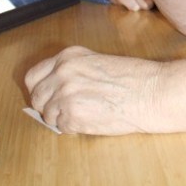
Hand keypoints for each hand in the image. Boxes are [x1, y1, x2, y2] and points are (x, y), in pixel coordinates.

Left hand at [25, 45, 162, 134]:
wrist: (152, 92)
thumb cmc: (134, 78)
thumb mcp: (98, 62)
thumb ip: (74, 72)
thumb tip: (54, 90)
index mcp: (68, 57)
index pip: (33, 76)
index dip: (39, 89)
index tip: (47, 96)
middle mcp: (62, 73)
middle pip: (36, 97)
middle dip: (47, 106)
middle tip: (64, 111)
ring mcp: (65, 95)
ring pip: (47, 115)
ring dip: (61, 118)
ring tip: (84, 114)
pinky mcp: (72, 116)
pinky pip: (61, 128)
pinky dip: (72, 128)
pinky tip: (91, 121)